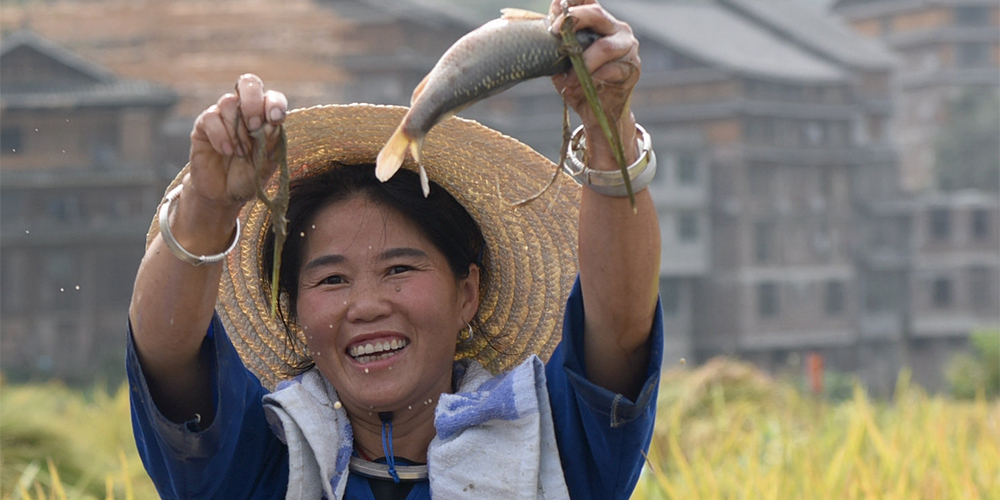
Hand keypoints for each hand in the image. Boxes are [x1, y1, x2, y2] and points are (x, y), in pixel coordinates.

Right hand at [187, 74, 287, 207]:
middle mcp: (244, 110)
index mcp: (265, 117)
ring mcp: (223, 115)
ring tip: (240, 153)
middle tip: (254, 127)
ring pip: (228, 102)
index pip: (272, 97)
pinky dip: (221, 136)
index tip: (275, 119)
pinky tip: (227, 151)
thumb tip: (271, 123)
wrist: (223, 194)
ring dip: (237, 130)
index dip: (274, 102)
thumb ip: (271, 143)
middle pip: (249, 83)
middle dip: (253, 103)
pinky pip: (211, 117)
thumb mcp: (266, 164)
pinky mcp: (203, 125)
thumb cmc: (249, 177)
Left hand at [549, 0, 640, 163]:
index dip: (572, 1)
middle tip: (554, 32)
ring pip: (604, 46)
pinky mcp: (632, 68)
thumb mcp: (563, 62)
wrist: (598, 113)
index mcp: (600, 23)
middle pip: (596, 13)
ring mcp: (628, 47)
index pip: (588, 0)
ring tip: (567, 79)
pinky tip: (576, 87)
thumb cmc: (580, 84)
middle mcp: (617, 29)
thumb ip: (558, 42)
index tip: (555, 10)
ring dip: (582, 62)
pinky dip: (591, 79)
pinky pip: (610, 70)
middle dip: (573, 20)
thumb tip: (548, 21)